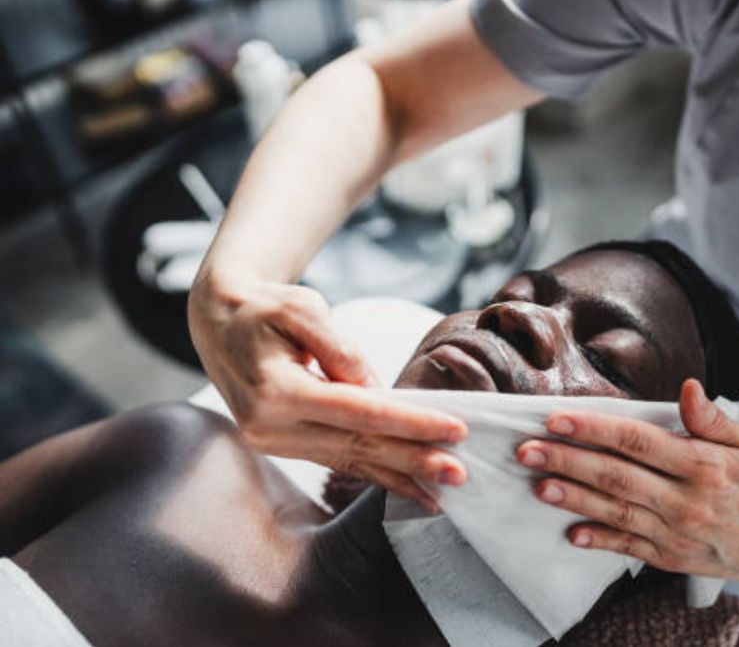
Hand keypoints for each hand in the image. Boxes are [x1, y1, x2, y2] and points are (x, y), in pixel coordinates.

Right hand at [188, 272, 466, 510]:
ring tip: (443, 491)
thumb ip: (342, 349)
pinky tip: (407, 488)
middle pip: (357, 446)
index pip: (358, 412)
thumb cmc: (264, 308)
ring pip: (349, 461)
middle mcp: (270, 426)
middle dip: (413, 460)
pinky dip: (375, 473)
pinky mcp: (282, 445)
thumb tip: (380, 391)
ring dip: (398, 476)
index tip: (455, 429)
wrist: (218, 322)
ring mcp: (272, 441)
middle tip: (460, 474)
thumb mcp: (304, 309)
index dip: (410, 422)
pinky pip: (337, 460)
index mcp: (276, 390)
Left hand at [515, 380, 738, 587]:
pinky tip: (572, 532)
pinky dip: (600, 541)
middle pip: (617, 476)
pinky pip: (630, 549)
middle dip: (568, 461)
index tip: (557, 418)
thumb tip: (687, 388)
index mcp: (705, 464)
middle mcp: (688, 499)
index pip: (637, 441)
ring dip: (574, 499)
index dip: (594, 429)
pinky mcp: (674, 558)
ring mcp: (679, 532)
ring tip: (538, 486)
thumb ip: (714, 418)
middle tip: (528, 450)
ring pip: (617, 512)